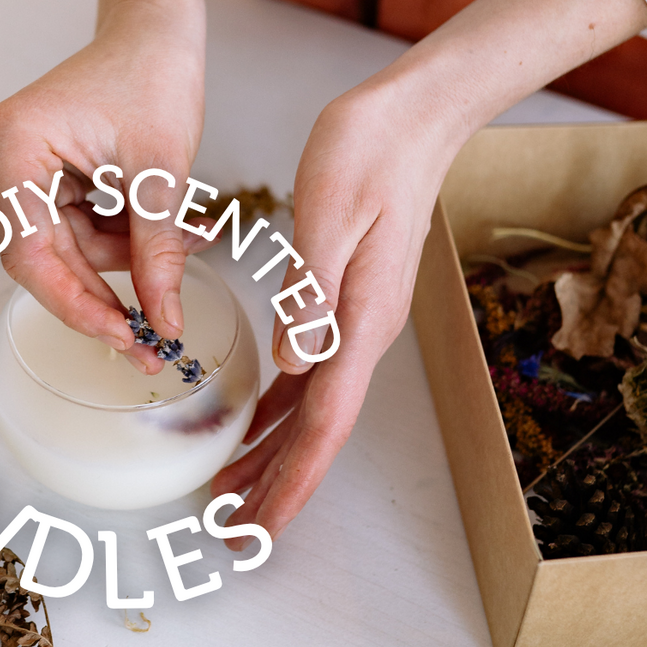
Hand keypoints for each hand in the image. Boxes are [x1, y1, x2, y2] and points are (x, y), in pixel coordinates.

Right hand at [0, 2, 207, 373]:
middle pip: (48, 258)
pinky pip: (77, 229)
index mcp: (11, 148)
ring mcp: (15, 170)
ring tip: (190, 246)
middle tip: (154, 341)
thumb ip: (158, 252)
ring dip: (128, 260)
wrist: (153, 33)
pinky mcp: (38, 177)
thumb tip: (163, 323)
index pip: (32, 255)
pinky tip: (172, 234)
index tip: (125, 338)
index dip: (78, 305)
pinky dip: (124, 239)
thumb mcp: (162, 172)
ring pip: (69, 249)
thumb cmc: (153, 76)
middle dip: (109, 293)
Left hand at [211, 0, 646, 547]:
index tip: (261, 528)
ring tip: (233, 488)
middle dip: (279, 485)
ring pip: (312, 408)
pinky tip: (257, 419)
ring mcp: (357, 321)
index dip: (290, 481)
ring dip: (274, 453)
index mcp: (358, 321)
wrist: (413, 116)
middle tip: (238, 531)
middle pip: (318, 431)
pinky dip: (279, 407)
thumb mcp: (328, 217)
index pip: (322, 424)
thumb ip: (309, 297)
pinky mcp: (345, 302)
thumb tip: (289, 367)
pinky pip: (310, 374)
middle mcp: (362, 332)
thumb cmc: (369, 153)